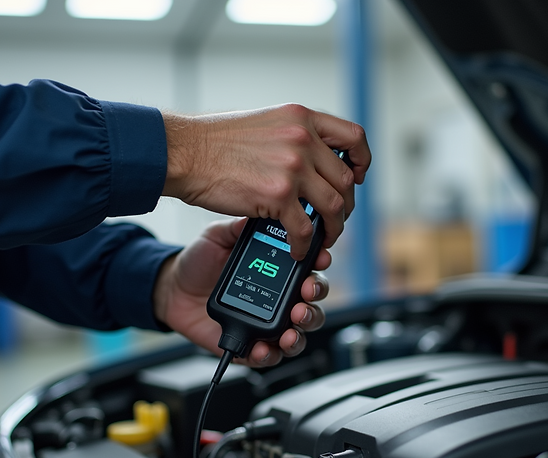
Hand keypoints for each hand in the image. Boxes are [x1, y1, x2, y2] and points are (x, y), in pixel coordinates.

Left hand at [153, 217, 330, 366]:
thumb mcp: (218, 237)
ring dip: (300, 333)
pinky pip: (269, 355)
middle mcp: (279, 298)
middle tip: (304, 298)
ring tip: (290, 330)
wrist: (172, 290)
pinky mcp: (251, 345)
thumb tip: (259, 216)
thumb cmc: (199, 262)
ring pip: (299, 334)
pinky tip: (263, 347)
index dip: (319, 264)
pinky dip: (270, 354)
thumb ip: (238, 228)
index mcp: (278, 270)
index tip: (319, 259)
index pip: (310, 268)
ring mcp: (267, 323)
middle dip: (313, 303)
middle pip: (312, 304)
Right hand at [161, 103, 370, 259]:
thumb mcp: (265, 123)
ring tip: (322, 238)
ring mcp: (293, 167)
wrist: (184, 152)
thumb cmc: (214, 142)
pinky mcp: (278, 195)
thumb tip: (312, 162)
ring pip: (334, 206)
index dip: (363, 160)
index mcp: (302, 118)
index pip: (353, 136)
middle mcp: (302, 139)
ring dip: (332, 228)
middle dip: (345, 205)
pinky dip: (304, 245)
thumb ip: (293, 137)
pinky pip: (305, 229)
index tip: (358, 176)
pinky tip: (296, 250)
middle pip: (346, 179)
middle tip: (335, 218)